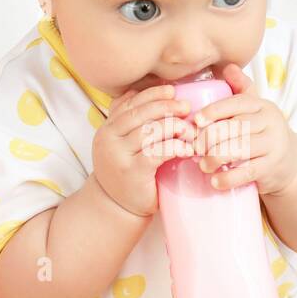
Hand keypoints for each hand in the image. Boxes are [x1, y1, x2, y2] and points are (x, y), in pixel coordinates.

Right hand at [92, 84, 198, 217]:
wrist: (115, 207)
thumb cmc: (125, 172)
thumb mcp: (121, 144)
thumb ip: (128, 121)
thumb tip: (141, 92)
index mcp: (107, 128)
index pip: (130, 103)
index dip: (152, 94)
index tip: (172, 90)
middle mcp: (108, 139)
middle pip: (140, 114)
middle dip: (166, 107)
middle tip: (186, 107)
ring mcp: (119, 156)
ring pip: (149, 131)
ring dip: (174, 127)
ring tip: (189, 131)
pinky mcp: (133, 172)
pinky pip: (156, 152)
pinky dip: (175, 147)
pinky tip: (186, 149)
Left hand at [190, 63, 296, 195]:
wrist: (291, 161)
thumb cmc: (263, 132)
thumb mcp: (255, 110)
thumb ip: (241, 89)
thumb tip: (227, 67)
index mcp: (262, 105)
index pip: (236, 103)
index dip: (214, 111)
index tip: (196, 120)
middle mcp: (270, 122)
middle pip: (235, 127)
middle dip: (210, 138)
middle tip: (194, 148)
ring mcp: (274, 145)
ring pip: (240, 149)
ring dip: (216, 158)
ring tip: (203, 165)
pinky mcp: (273, 167)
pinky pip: (248, 172)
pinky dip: (229, 178)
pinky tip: (215, 181)